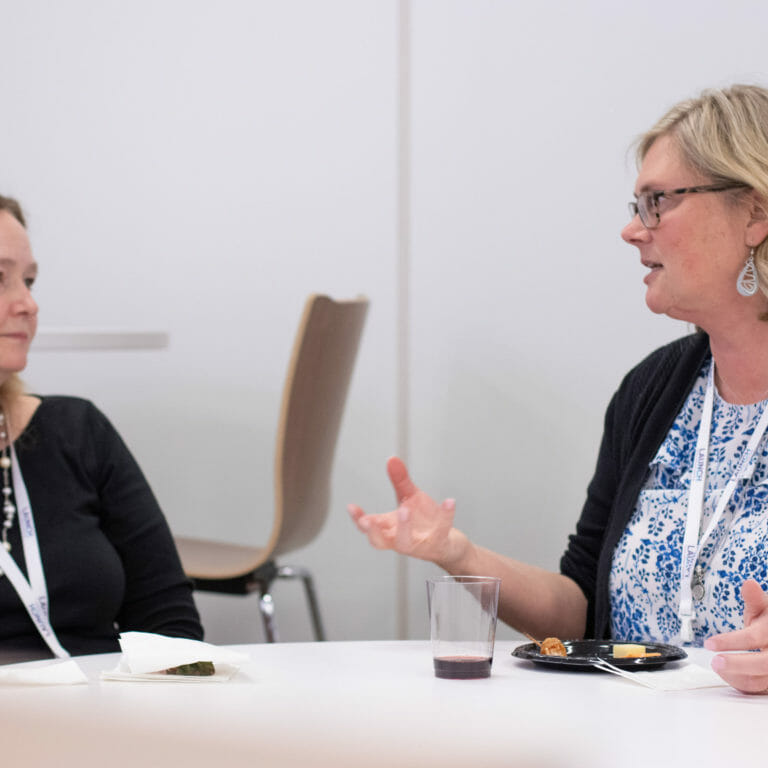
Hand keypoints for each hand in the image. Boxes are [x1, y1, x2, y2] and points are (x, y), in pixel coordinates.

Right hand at [347, 456, 461, 566]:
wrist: (449, 544)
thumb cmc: (424, 522)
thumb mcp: (410, 498)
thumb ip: (400, 480)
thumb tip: (391, 458)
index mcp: (389, 529)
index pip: (369, 526)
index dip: (358, 519)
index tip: (351, 507)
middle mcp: (400, 540)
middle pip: (379, 542)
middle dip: (372, 531)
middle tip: (367, 521)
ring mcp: (419, 544)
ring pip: (406, 544)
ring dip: (403, 528)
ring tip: (405, 509)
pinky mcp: (439, 544)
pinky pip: (441, 531)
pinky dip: (445, 516)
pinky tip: (450, 501)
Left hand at [704, 579, 767, 693]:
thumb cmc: (766, 624)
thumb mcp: (762, 609)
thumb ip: (754, 599)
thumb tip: (749, 584)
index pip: (754, 638)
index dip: (731, 642)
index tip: (709, 643)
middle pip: (763, 664)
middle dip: (737, 664)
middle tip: (714, 661)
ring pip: (760, 681)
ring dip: (736, 676)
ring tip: (717, 666)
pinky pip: (756, 688)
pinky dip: (740, 683)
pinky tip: (727, 674)